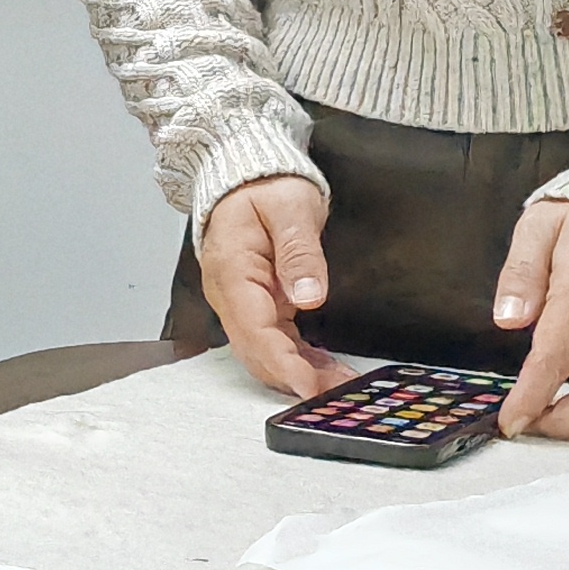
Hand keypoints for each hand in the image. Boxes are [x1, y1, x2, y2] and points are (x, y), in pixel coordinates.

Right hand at [199, 177, 345, 399]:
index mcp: (232, 272)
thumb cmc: (263, 187)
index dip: (282, 364)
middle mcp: (229, 294)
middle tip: (337, 393)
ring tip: (339, 385)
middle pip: (257, 350)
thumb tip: (310, 294)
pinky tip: (323, 370)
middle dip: (294, 378)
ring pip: (264, 351)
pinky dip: (297, 359)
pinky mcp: (256, 304)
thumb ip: (300, 252)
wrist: (244, 175)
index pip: (255, 330)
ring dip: (298, 373)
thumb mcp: (290, 208)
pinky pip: (273, 340)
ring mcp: (240, 302)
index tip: (308, 386)